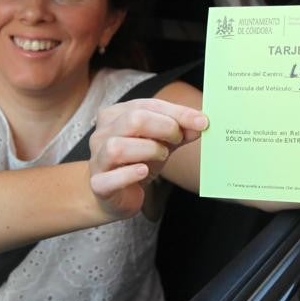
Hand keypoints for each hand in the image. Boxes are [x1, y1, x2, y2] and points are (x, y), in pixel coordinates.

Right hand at [88, 99, 207, 218]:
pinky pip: (111, 178)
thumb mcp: (161, 142)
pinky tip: (143, 171)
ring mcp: (97, 159)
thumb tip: (201, 123)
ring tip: (162, 155)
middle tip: (178, 139)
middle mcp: (102, 134)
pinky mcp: (98, 184)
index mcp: (115, 115)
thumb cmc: (137, 162)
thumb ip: (179, 131)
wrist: (116, 195)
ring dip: (149, 150)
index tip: (202, 121)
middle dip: (164, 127)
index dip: (177, 112)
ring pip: (118, 147)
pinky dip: (129, 174)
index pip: (147, 105)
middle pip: (133, 120)